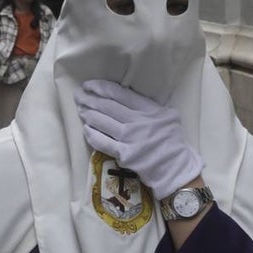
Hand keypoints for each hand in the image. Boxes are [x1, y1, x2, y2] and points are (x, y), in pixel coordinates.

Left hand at [74, 79, 203, 199]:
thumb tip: (122, 95)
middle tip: (78, 95)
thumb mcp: (166, 115)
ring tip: (80, 110)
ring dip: (88, 114)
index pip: (119, 94)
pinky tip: (86, 129)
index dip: (101, 87)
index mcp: (149, 110)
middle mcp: (139, 122)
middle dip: (89, 99)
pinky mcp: (124, 154)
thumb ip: (147, 106)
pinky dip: (92, 134)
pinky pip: (102, 142)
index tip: (89, 85)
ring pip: (102, 122)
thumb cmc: (170, 141)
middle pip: (107, 106)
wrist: (175, 168)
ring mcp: (130, 139)